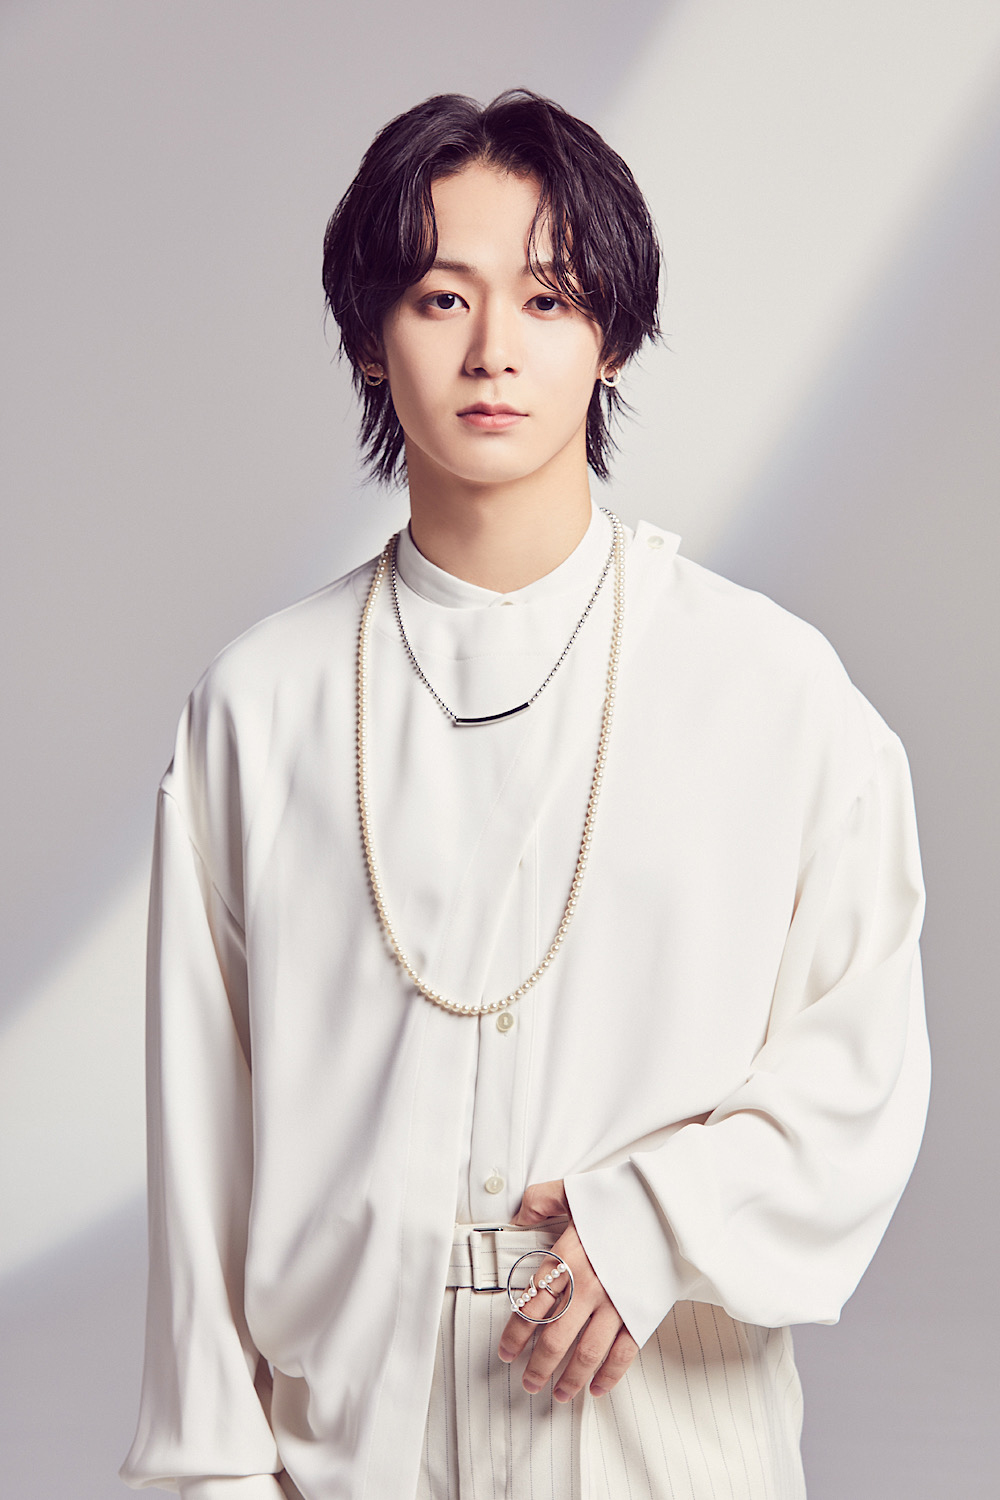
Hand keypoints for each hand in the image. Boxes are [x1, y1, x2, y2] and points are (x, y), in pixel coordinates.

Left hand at [497, 1179, 638, 1400]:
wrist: (673, 1207)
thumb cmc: (626, 1198)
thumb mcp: (577, 1190)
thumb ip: (541, 1199)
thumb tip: (519, 1214)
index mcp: (569, 1256)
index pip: (533, 1304)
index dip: (516, 1333)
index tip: (507, 1351)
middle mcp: (589, 1284)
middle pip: (555, 1336)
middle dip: (538, 1365)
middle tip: (528, 1382)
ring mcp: (617, 1303)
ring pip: (586, 1352)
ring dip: (569, 1379)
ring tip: (558, 1394)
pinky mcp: (642, 1313)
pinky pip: (623, 1353)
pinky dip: (609, 1376)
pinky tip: (596, 1389)